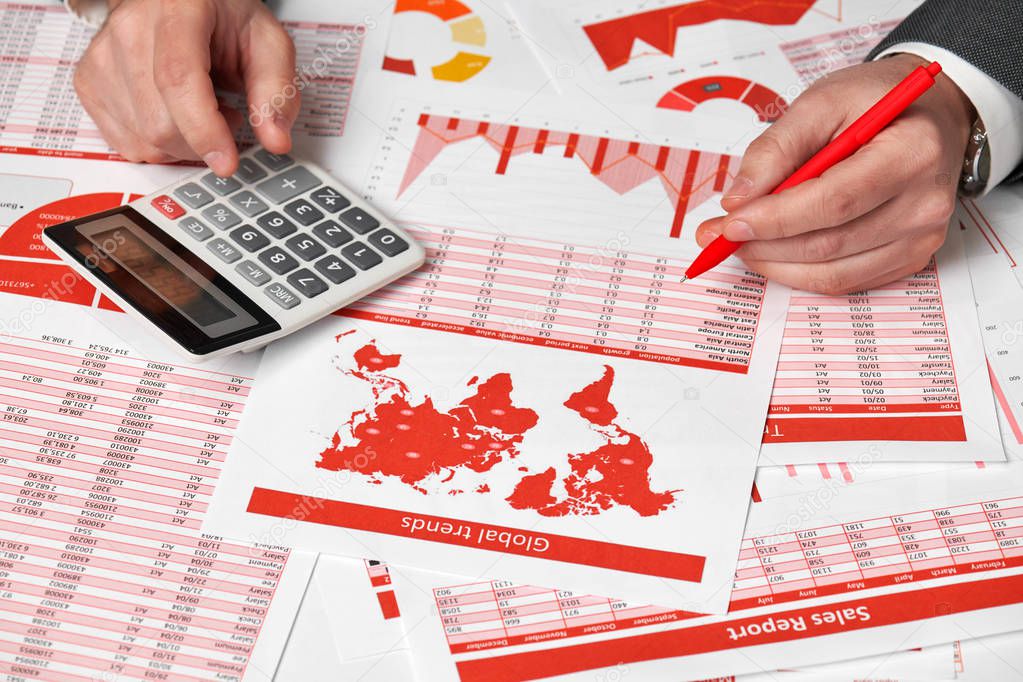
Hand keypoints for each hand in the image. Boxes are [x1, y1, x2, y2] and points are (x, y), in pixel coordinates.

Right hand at [74, 0, 298, 175]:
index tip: (227, 162)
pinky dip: (160, 146)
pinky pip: (128, 144)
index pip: (178, 80)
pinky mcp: (89, 83)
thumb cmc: (220, 16)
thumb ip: (276, 89)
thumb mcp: (266, 41)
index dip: (203, 130)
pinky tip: (173, 116)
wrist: (176, 0)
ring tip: (201, 107)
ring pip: (144, 140)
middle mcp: (128, 30)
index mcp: (174, 11)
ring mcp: (102, 58)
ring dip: (185, 144)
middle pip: (160, 122)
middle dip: (204, 141)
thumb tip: (276, 139)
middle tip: (227, 113)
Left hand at [694, 54, 973, 293]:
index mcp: (912, 152)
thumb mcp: (821, 101)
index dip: (776, 218)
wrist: (928, 114)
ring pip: (832, 272)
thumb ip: (776, 148)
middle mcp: (925, 202)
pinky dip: (799, 273)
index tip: (730, 222)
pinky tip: (774, 252)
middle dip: (764, 244)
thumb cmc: (875, 103)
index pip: (834, 201)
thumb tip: (738, 199)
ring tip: (740, 243)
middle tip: (718, 235)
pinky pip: (845, 281)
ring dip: (775, 264)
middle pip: (830, 243)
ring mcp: (922, 237)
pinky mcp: (911, 258)